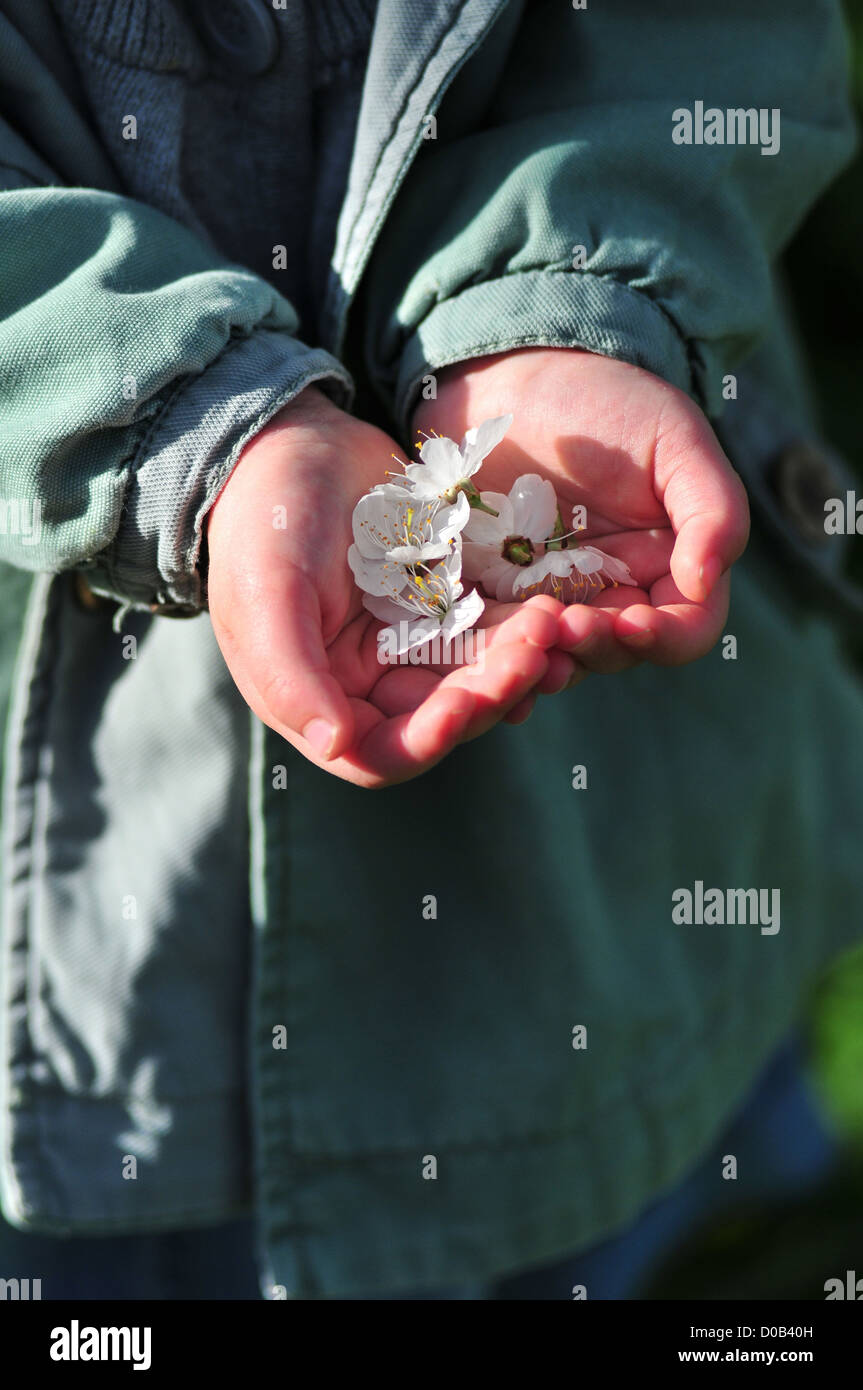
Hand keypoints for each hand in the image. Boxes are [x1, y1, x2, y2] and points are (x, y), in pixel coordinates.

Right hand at [206, 387, 571, 787]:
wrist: (293, 440)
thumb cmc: (263, 521)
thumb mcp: (266, 595)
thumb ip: (291, 675)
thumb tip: (335, 744)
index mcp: (317, 698)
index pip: (382, 751)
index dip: (428, 739)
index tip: (465, 703)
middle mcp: (367, 685)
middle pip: (444, 716)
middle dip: (490, 691)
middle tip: (533, 650)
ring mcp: (409, 645)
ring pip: (476, 675)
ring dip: (514, 661)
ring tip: (546, 622)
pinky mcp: (443, 606)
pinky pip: (490, 630)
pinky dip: (517, 627)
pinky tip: (547, 608)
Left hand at [413, 348, 749, 675]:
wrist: (509, 377)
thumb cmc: (605, 400)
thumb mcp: (673, 439)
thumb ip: (710, 509)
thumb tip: (706, 582)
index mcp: (668, 568)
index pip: (683, 629)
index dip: (662, 636)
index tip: (630, 621)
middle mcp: (612, 596)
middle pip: (617, 652)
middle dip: (595, 647)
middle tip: (565, 627)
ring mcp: (549, 602)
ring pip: (556, 657)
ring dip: (544, 659)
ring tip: (524, 645)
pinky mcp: (492, 599)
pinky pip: (495, 641)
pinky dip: (493, 655)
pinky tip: (483, 656)